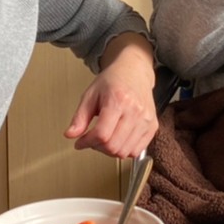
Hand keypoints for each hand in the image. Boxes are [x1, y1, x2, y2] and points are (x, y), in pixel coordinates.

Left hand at [65, 37, 157, 158]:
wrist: (135, 72)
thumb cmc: (113, 81)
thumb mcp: (90, 94)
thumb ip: (80, 116)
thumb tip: (70, 135)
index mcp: (118, 100)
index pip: (102, 133)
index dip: (87, 142)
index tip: (80, 142)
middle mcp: (135, 111)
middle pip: (113, 146)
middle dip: (97, 147)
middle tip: (92, 139)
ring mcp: (146, 120)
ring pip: (125, 152)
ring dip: (110, 151)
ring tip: (104, 139)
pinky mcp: (152, 126)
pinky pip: (137, 151)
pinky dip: (124, 151)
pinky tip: (117, 140)